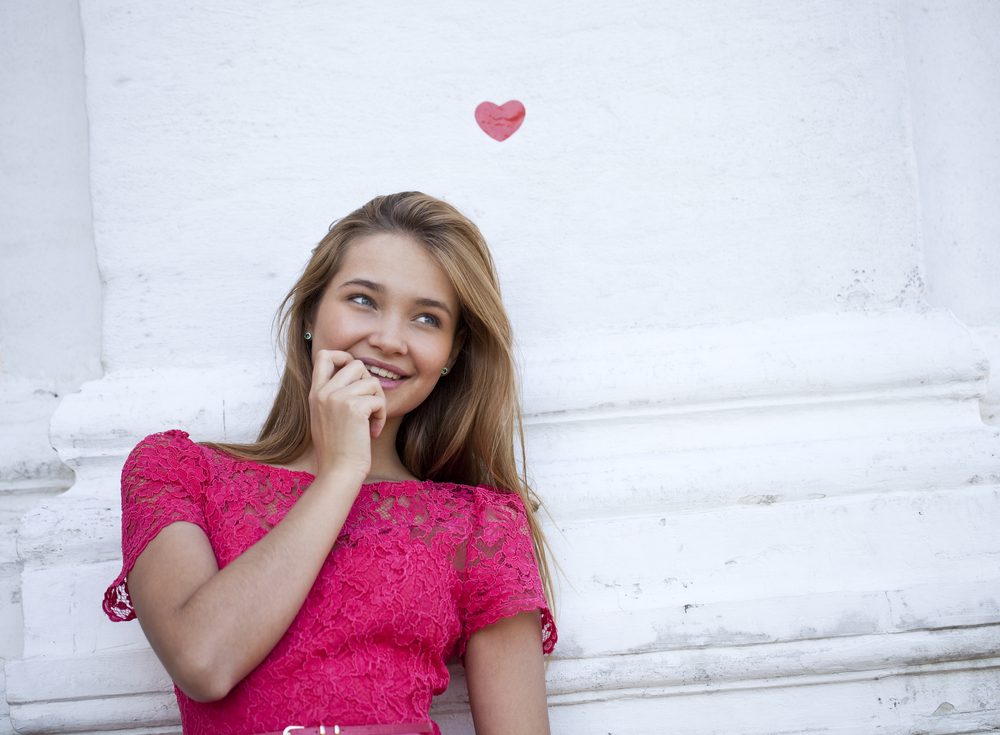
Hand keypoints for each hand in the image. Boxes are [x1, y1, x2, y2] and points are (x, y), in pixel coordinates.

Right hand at [308, 349, 386, 479]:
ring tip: (372, 421)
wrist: (338, 471)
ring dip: (378, 401)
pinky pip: (378, 399)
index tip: (355, 376)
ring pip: (372, 381)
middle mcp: (323, 392)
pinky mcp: (354, 407)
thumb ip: (332, 395)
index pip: (324, 355)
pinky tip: (373, 431)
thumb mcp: (325, 417)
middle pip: (356, 364)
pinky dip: (381, 415)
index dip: (343, 357)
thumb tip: (355, 375)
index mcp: (315, 393)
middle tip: (368, 405)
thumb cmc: (337, 450)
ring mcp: (337, 398)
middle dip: (369, 383)